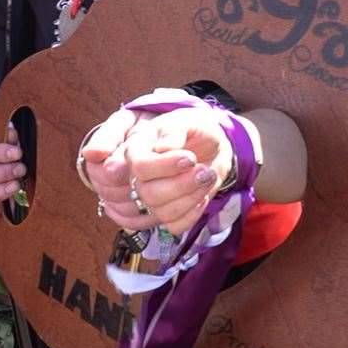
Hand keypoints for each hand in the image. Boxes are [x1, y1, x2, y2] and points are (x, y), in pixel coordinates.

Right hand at [81, 106, 226, 234]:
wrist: (212, 147)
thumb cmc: (195, 129)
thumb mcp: (188, 120)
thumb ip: (174, 130)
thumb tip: (163, 148)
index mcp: (135, 148)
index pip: (138, 167)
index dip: (164, 166)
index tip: (189, 158)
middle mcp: (135, 175)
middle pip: (148, 193)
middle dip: (182, 183)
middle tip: (204, 169)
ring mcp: (148, 197)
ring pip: (161, 213)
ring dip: (191, 197)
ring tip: (206, 177)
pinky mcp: (163, 213)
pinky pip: (174, 226)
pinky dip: (193, 213)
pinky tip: (201, 196)